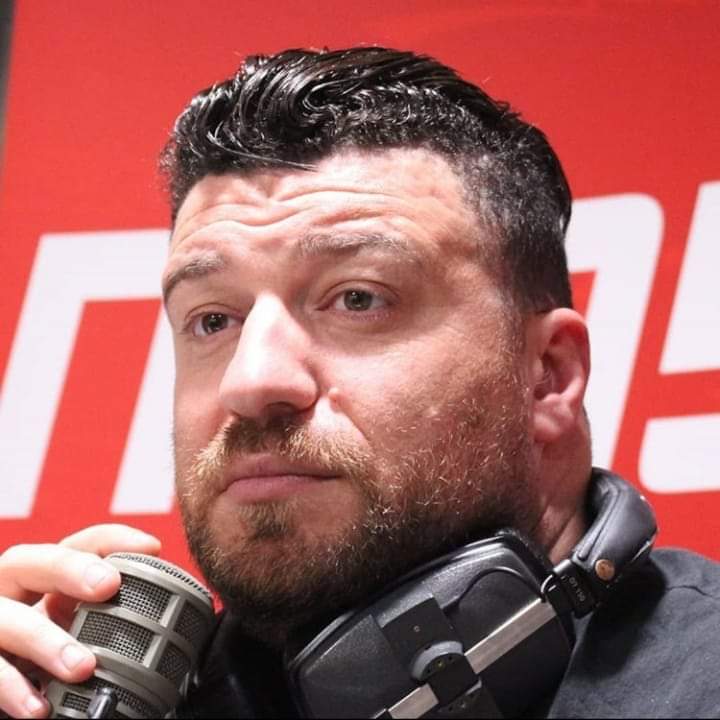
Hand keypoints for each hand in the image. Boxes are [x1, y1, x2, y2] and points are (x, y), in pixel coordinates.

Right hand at [0, 525, 160, 717]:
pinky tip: (39, 708)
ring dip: (46, 640)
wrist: (2, 698)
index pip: (76, 544)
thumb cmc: (41, 664)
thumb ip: (112, 620)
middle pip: (29, 560)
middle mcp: (9, 595)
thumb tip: (183, 621)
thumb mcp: (76, 633)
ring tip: (83, 666)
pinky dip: (11, 688)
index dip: (112, 539)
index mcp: (42, 582)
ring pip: (5, 619)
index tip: (151, 548)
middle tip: (109, 585)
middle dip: (69, 568)